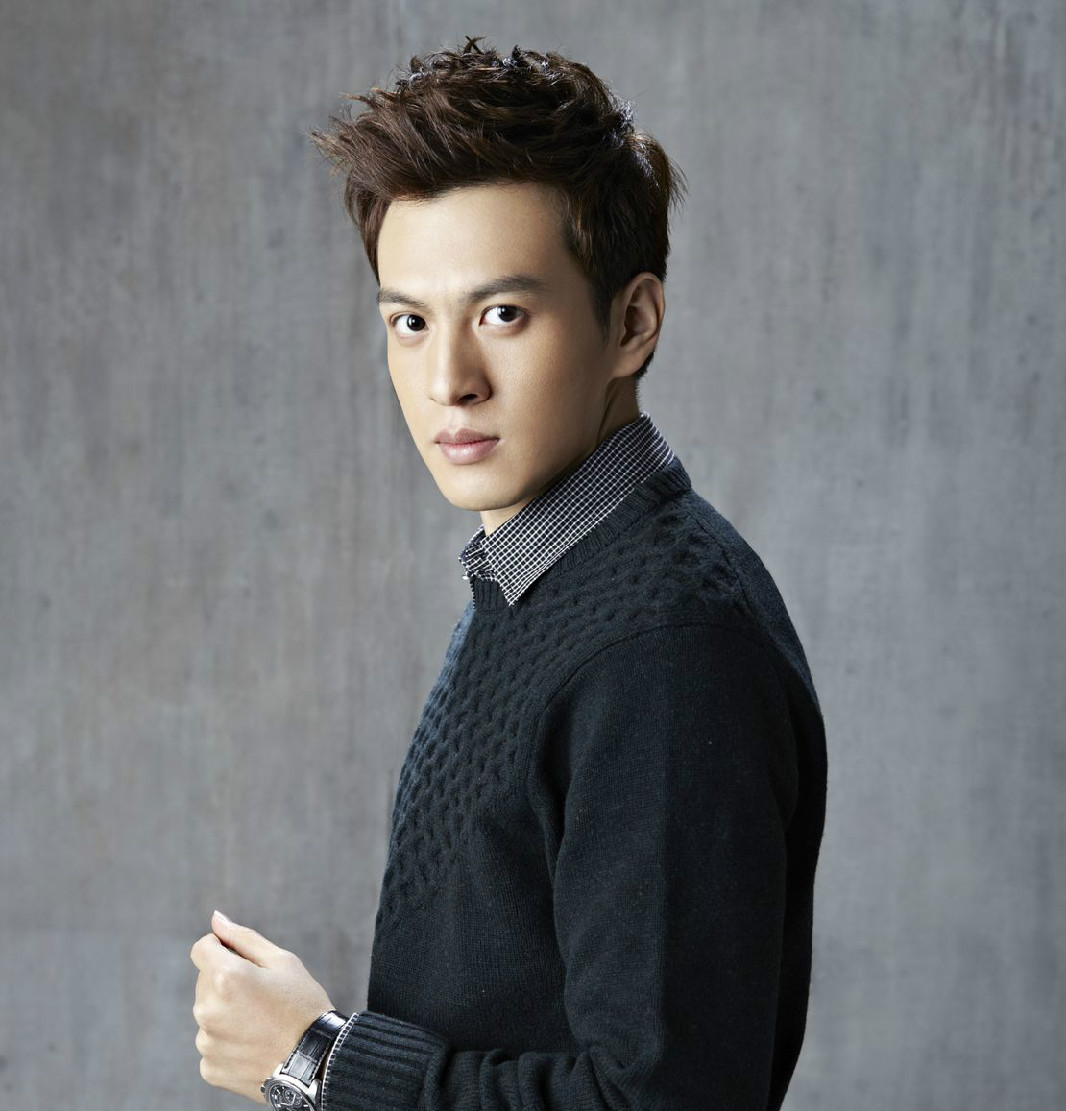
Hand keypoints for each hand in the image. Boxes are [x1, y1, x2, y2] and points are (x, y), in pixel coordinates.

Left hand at [191, 910, 334, 1102]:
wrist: (316, 1062)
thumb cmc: (302, 1005)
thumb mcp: (282, 962)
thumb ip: (243, 938)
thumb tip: (216, 919)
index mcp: (225, 977)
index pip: (202, 949)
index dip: (221, 947)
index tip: (241, 959)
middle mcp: (208, 1010)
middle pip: (205, 982)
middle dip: (226, 981)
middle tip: (261, 995)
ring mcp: (207, 1042)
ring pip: (209, 1013)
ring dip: (226, 1012)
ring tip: (261, 1023)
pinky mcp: (209, 1068)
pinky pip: (213, 1043)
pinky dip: (229, 1041)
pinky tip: (255, 1044)